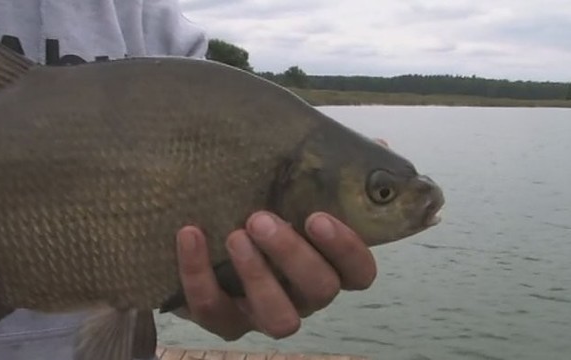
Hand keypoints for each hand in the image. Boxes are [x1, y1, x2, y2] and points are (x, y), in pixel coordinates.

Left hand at [174, 138, 387, 340]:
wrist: (205, 223)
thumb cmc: (261, 201)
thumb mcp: (295, 181)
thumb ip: (333, 168)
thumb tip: (379, 145)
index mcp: (327, 263)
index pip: (360, 272)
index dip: (347, 250)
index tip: (317, 216)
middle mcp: (304, 295)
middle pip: (321, 290)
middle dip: (292, 255)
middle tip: (260, 218)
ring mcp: (264, 312)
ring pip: (280, 318)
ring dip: (258, 277)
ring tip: (235, 234)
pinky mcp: (223, 320)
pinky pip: (214, 311)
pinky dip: (199, 274)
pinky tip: (190, 234)